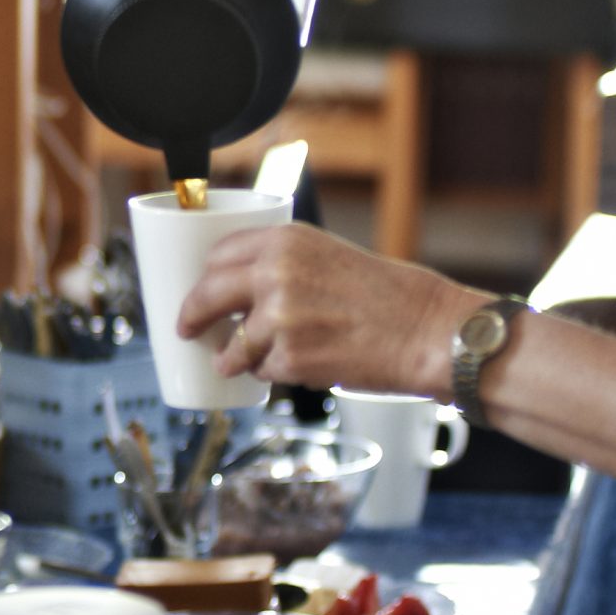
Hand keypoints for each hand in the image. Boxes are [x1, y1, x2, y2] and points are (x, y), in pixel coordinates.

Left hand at [177, 222, 475, 399]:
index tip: (198, 288)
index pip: (218, 254)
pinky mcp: (290, 358)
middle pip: (207, 295)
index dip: (204, 275)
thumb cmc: (389, 296)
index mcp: (285, 240)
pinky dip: (273, 373)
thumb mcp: (329, 256)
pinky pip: (263, 371)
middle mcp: (275, 273)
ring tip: (245, 362)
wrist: (428, 331)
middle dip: (191, 316)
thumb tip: (238, 292)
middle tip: (186, 330)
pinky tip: (300, 366)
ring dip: (234, 358)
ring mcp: (279, 318)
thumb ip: (284, 266)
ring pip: (233, 345)